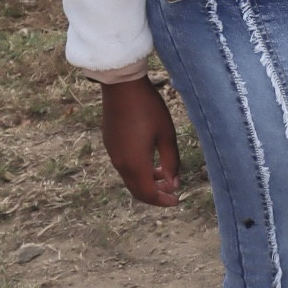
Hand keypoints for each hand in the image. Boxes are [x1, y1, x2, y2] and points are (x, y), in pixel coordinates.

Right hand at [101, 77, 180, 205]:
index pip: (148, 194)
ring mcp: (113, 153)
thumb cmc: (148, 108)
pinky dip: (139, 171)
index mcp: (135, 164)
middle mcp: (120, 163)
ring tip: (165, 173)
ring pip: (130, 178)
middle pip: (137, 190)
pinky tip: (151, 159)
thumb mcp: (166, 134)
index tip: (177, 200)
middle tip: (172, 191)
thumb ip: (171, 162)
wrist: (121, 87)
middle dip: (155, 194)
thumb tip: (174, 184)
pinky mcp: (110, 144)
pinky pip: (124, 166)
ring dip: (147, 181)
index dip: (163, 201)